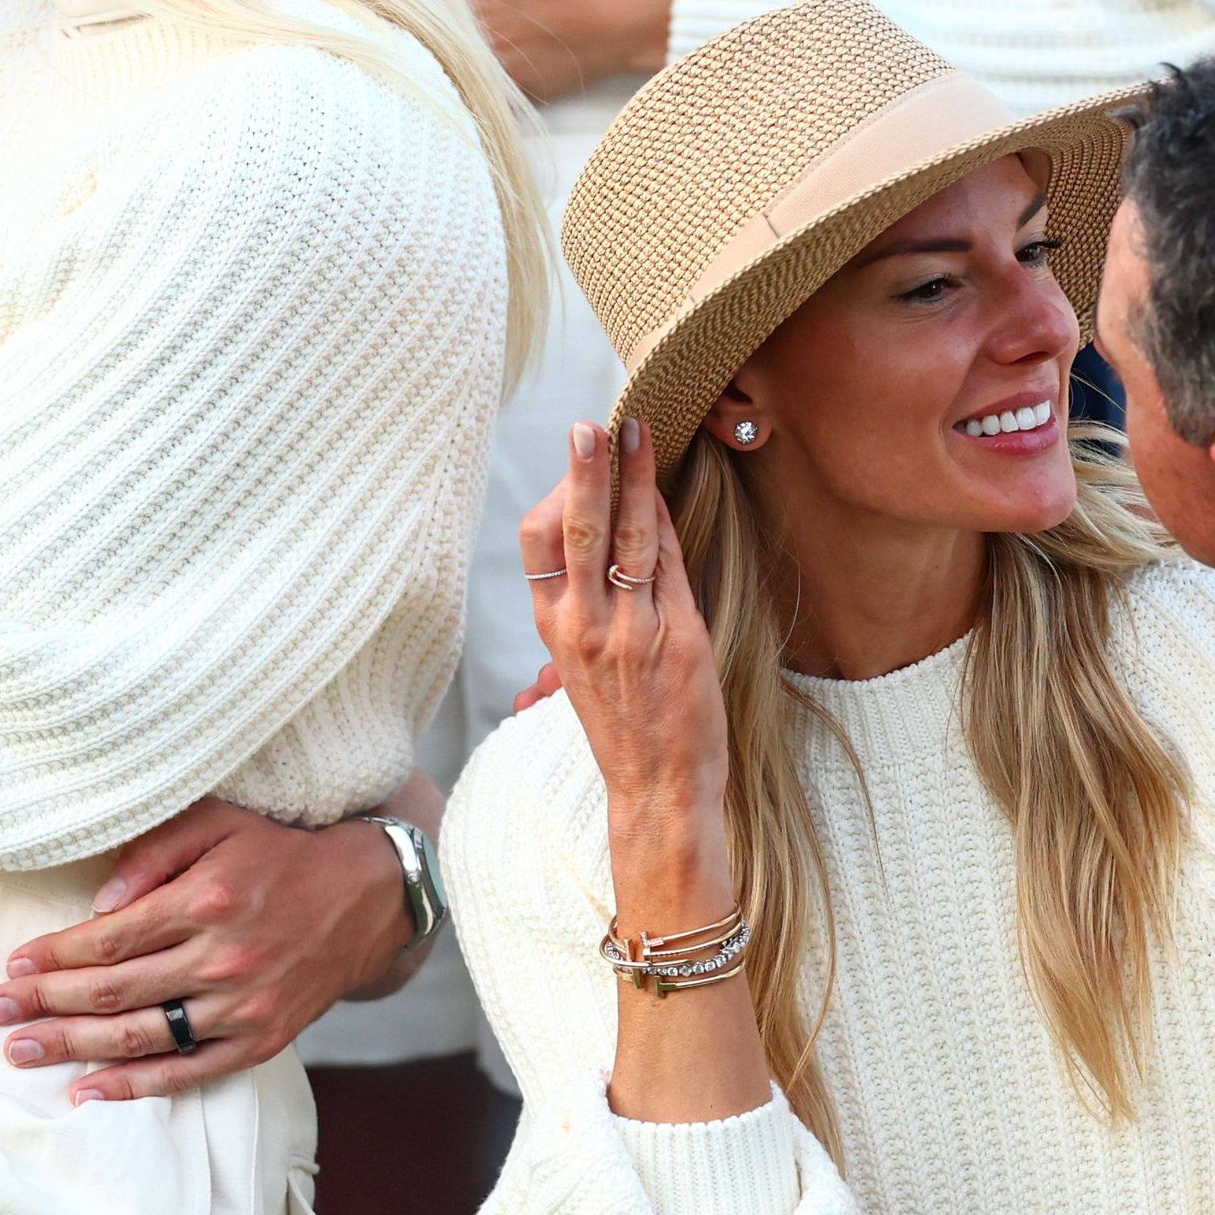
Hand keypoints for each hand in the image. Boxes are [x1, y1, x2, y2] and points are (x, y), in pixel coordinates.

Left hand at [0, 798, 416, 1099]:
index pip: (108, 939)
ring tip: (22, 1051)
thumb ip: (155, 849)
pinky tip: (88, 1090)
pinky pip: (187, 1071)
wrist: (367, 898)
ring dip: (73, 1047)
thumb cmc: (281, 854)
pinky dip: (135, 1086)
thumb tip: (98, 901)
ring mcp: (242, 1007)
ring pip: (140, 1036)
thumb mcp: (220, 822)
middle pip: (112, 992)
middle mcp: (221, 958)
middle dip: (44, 1004)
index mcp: (205, 901)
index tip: (14, 967)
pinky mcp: (261, 1040)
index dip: (53, 955)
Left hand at [419, 0, 675, 103]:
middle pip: (436, 0)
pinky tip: (523, 38)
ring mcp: (487, 51)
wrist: (642, 7)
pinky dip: (493, 56)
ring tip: (518, 8)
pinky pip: (483, 71)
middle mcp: (465, 11)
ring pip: (456, 37)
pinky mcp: (511, 82)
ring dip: (470, 23)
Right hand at [519, 418, 730, 893]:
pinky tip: (665, 491)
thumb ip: (582, 622)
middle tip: (591, 425)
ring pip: (625, 536)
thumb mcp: (583, 674)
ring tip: (636, 433)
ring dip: (631, 479)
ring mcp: (629, 630)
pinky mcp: (675, 636)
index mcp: (556, 629)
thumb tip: (582, 584)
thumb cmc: (627, 729)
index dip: (557, 494)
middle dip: (584, 471)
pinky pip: (666, 565)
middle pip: (576, 528)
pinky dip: (663, 523)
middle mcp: (584, 625)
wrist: (658, 789)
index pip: (539, 543)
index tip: (577, 459)